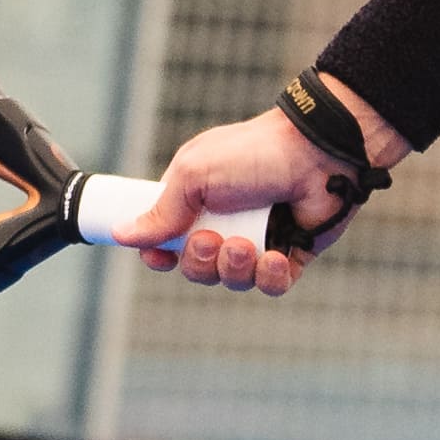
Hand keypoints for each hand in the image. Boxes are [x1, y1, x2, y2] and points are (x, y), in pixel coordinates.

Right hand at [110, 80, 403, 297]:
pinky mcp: (291, 255)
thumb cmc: (253, 154)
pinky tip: (275, 258)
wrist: (318, 153)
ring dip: (234, 268)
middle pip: (196, 268)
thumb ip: (162, 209)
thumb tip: (122, 235)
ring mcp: (259, 240)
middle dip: (199, 261)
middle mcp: (226, 223)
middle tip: (211, 239)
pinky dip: (270, 277)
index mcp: (198, 201)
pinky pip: (272, 285)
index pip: (168, 241)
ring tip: (247, 246)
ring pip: (232, 280)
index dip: (160, 255)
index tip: (159, 257)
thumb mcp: (195, 174)